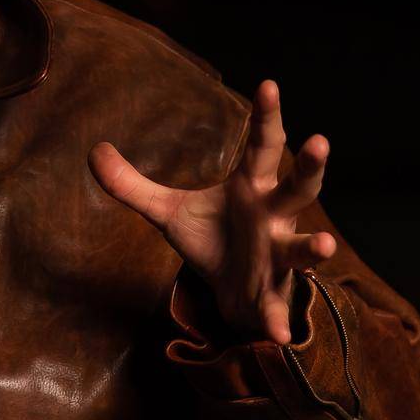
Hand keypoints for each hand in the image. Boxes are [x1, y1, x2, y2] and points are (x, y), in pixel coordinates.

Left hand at [88, 79, 333, 343]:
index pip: (262, 145)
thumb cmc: (211, 239)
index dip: (266, 116)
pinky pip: (275, 308)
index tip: (268, 85)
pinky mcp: (269, 295)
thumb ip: (131, 184)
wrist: (229, 294)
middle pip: (298, 188)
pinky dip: (276, 321)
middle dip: (310, 167)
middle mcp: (273, 217)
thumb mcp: (167, 211)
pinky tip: (278, 335)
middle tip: (320, 141)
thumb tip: (94, 151)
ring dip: (313, 247)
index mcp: (252, 187)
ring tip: (325, 244)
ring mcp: (277, 257)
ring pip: (301, 249)